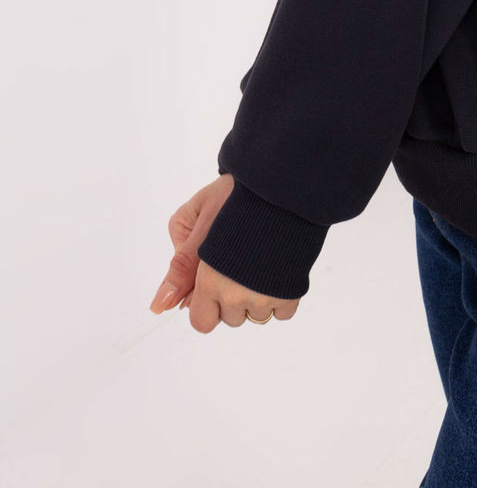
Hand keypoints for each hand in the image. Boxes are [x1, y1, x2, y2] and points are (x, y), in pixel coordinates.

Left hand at [149, 173, 300, 331]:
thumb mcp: (195, 219)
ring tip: (259, 261)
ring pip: (257, 316)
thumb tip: (160, 306)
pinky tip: (276, 269)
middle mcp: (235, 293)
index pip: (201, 321)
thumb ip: (179, 267)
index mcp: (208, 278)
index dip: (205, 302)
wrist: (280, 178)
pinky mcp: (292, 290)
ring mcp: (266, 295)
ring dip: (257, 297)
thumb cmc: (234, 193)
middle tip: (238, 260)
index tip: (214, 280)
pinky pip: (282, 313)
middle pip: (230, 318)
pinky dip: (281, 296)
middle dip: (231, 296)